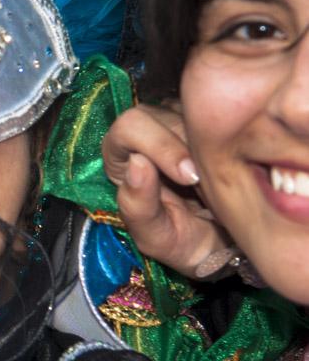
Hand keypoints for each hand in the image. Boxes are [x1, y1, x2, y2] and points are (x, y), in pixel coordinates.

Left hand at [102, 102, 228, 277]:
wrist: (228, 249)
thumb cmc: (184, 242)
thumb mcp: (157, 237)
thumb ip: (137, 206)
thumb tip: (137, 162)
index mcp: (122, 156)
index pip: (129, 127)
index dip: (159, 145)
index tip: (189, 177)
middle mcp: (148, 132)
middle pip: (162, 114)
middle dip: (189, 146)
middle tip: (212, 178)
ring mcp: (182, 122)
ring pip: (195, 111)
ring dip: (212, 142)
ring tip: (224, 176)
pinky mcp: (214, 122)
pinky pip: (224, 115)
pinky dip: (233, 137)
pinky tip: (238, 163)